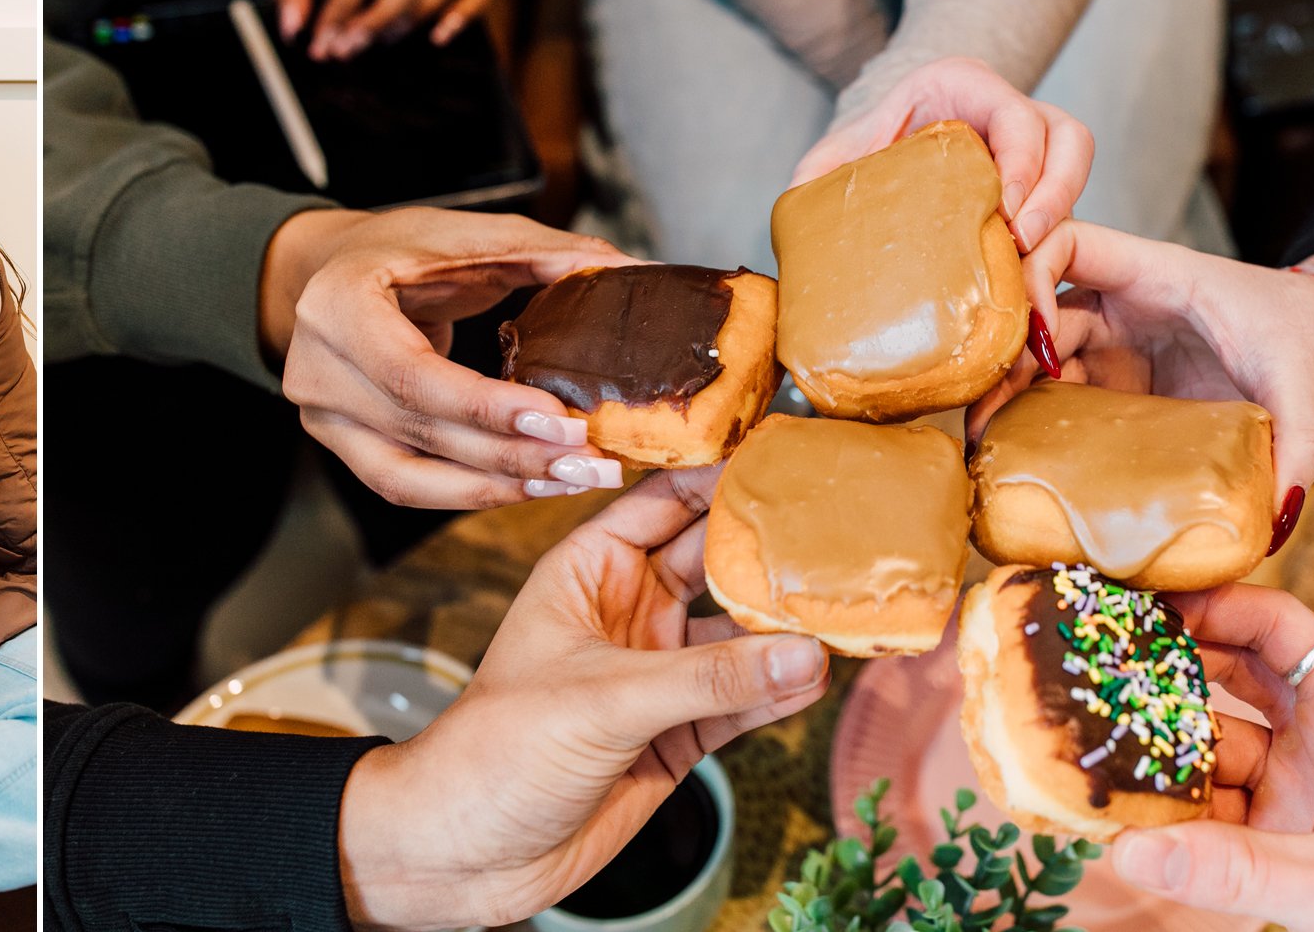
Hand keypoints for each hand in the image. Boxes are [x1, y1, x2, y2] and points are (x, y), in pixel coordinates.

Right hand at [271, 206, 637, 508]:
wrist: (331, 269)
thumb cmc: (401, 248)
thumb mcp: (470, 236)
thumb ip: (551, 252)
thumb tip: (637, 271)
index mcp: (339, 305)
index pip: (413, 375)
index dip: (488, 407)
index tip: (563, 421)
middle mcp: (316, 368)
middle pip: (422, 431)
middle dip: (514, 455)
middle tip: (592, 462)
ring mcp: (321, 415)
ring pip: (412, 476)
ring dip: (497, 486)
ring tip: (570, 481)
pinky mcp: (339, 444)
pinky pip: (406, 485)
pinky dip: (470, 491)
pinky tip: (527, 485)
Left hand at [336, 466, 829, 927]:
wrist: (465, 853)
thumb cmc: (496, 753)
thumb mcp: (605, 699)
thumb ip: (709, 679)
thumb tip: (803, 654)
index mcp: (588, 571)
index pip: (666, 501)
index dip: (722, 476)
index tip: (789, 459)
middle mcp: (626, 612)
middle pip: (716, 562)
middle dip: (772, 551)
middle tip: (843, 533)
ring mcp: (654, 673)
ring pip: (738, 638)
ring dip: (787, 630)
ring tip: (849, 612)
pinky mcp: (675, 733)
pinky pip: (740, 701)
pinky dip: (778, 693)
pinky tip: (817, 678)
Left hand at [791, 57, 1093, 249]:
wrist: (879, 158)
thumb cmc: (864, 149)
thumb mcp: (839, 155)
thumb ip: (818, 174)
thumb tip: (797, 208)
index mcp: (962, 86)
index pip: (1014, 113)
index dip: (1021, 161)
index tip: (1006, 209)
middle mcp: (1006, 108)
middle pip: (1066, 135)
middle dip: (1055, 189)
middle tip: (1024, 238)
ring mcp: (1032, 144)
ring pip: (1077, 161)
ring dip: (1063, 207)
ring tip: (1031, 256)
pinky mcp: (1039, 181)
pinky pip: (1067, 197)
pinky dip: (1054, 231)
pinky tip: (1025, 270)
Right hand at [966, 222, 1313, 546]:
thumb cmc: (1299, 337)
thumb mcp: (1300, 381)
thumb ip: (1300, 438)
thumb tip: (1282, 514)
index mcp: (1151, 274)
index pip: (1066, 243)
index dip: (1031, 275)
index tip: (1034, 340)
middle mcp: (1118, 304)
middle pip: (1034, 311)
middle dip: (1003, 359)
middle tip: (983, 422)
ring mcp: (1112, 345)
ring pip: (1038, 358)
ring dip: (1008, 396)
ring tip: (988, 450)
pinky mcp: (1115, 385)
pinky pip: (1061, 395)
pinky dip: (1035, 421)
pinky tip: (1020, 460)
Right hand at [1107, 584, 1313, 931]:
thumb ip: (1240, 870)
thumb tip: (1132, 848)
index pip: (1285, 628)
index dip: (1219, 606)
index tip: (1147, 607)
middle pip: (1234, 672)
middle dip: (1171, 667)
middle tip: (1099, 660)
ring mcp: (1297, 786)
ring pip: (1212, 742)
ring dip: (1160, 744)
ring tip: (1094, 738)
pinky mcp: (1277, 834)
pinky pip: (1210, 804)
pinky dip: (1168, 806)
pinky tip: (1121, 807)